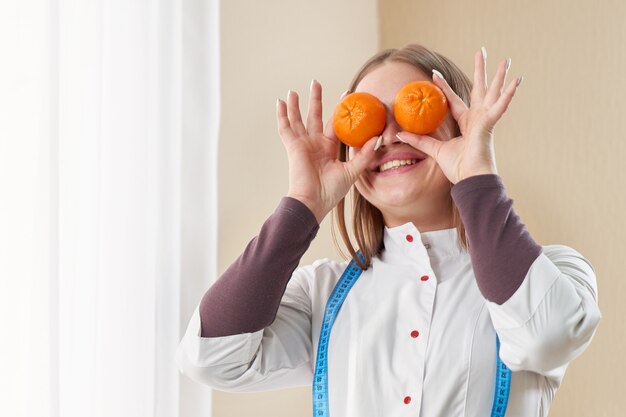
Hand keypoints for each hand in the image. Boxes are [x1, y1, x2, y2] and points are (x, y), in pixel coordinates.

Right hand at [276, 80, 378, 222]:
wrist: (313, 202)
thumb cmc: (331, 191)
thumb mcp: (353, 171)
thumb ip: (365, 155)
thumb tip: (379, 138)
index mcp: (328, 148)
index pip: (335, 124)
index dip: (339, 110)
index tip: (346, 94)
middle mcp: (315, 144)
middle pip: (314, 116)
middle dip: (315, 100)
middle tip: (315, 82)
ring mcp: (303, 144)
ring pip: (298, 119)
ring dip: (295, 105)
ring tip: (293, 91)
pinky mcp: (293, 146)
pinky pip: (285, 128)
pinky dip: (282, 115)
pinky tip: (279, 102)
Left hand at [396, 47, 522, 183]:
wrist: (470, 179)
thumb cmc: (458, 167)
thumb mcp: (434, 150)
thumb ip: (419, 140)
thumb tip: (399, 134)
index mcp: (466, 122)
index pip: (453, 99)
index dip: (444, 86)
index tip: (434, 73)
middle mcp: (477, 118)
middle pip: (479, 89)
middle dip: (480, 70)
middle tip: (482, 51)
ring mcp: (485, 120)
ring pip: (493, 93)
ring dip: (499, 76)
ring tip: (506, 59)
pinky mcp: (488, 125)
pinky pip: (500, 107)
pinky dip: (508, 95)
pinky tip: (516, 81)